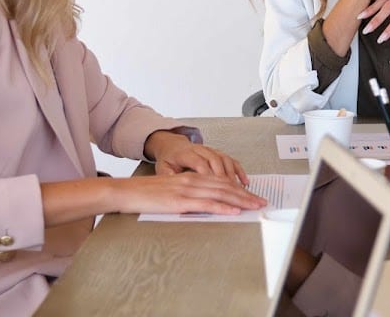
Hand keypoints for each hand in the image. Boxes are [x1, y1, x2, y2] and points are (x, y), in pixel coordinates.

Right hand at [110, 171, 266, 215]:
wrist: (127, 191)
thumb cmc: (146, 194)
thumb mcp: (171, 190)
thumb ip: (187, 194)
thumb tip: (203, 203)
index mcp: (192, 178)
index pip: (221, 183)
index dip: (240, 189)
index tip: (253, 196)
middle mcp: (193, 181)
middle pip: (226, 187)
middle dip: (247, 195)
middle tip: (262, 202)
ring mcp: (188, 190)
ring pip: (220, 194)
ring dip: (241, 201)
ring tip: (255, 206)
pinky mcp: (181, 201)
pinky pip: (206, 204)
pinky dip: (223, 207)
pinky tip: (234, 211)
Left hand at [144, 131, 249, 184]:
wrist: (172, 145)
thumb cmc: (168, 159)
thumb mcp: (162, 168)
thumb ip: (168, 177)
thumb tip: (173, 186)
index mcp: (186, 153)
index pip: (200, 163)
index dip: (208, 175)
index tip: (215, 189)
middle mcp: (201, 150)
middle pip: (218, 163)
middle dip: (227, 180)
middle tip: (235, 195)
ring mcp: (211, 151)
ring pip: (226, 162)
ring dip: (235, 177)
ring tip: (242, 192)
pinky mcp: (217, 153)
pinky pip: (231, 161)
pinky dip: (239, 171)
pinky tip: (244, 181)